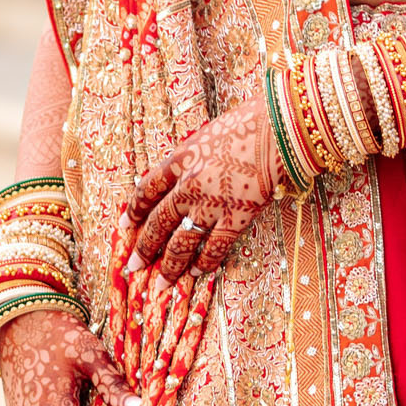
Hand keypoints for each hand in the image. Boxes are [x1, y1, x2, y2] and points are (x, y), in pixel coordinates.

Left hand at [130, 91, 279, 280]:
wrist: (280, 128)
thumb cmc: (249, 122)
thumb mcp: (208, 135)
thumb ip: (193, 159)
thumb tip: (184, 177)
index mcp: (180, 159)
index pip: (146, 190)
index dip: (133, 211)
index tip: (125, 225)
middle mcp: (189, 185)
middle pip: (159, 222)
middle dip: (144, 247)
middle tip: (133, 265)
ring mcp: (211, 204)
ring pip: (182, 243)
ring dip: (170, 266)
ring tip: (161, 283)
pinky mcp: (236, 217)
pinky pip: (215, 247)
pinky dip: (204, 263)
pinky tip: (196, 273)